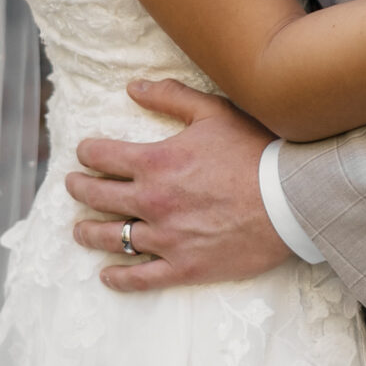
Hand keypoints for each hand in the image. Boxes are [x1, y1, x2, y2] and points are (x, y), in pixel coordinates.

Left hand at [65, 80, 291, 290]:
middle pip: (98, 197)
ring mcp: (166, 237)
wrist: (291, 200)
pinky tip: (107, 275)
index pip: (102, 156)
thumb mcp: (214, 112)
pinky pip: (140, 277)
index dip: (87, 152)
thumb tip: (133, 88)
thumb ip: (171, 97)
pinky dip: (119, 277)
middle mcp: (152, 201)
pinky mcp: (184, 267)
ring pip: (111, 238)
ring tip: (80, 230)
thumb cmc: (256, 151)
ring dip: (88, 232)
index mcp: (155, 161)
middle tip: (73, 186)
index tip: (84, 152)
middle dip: (79, 189)